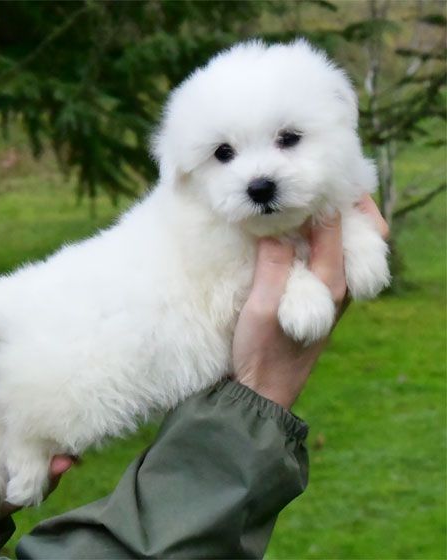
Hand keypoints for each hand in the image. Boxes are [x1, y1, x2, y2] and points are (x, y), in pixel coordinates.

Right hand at [233, 195, 387, 408]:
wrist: (263, 392)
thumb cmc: (259, 354)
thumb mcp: (259, 308)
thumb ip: (272, 265)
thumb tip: (278, 225)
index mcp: (327, 286)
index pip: (336, 228)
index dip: (326, 197)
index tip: (310, 173)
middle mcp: (339, 288)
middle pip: (366, 236)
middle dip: (353, 204)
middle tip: (329, 180)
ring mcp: (334, 297)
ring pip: (353, 248)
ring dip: (341, 220)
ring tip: (316, 198)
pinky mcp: (321, 303)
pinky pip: (336, 262)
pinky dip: (327, 240)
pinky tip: (302, 233)